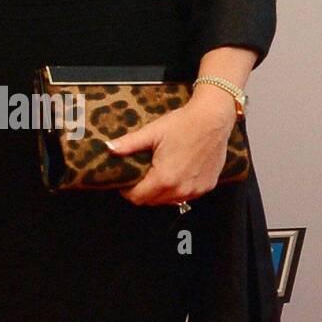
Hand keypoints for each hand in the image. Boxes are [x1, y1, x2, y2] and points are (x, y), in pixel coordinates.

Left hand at [110, 94, 235, 206]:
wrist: (212, 119)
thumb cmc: (182, 124)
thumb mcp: (152, 133)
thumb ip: (128, 144)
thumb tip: (108, 148)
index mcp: (165, 178)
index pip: (138, 198)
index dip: (127, 191)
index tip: (125, 181)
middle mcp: (182, 189)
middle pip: (153, 202)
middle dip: (142, 192)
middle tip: (139, 175)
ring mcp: (197, 190)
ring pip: (170, 201)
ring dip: (160, 193)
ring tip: (155, 173)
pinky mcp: (207, 186)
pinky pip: (187, 196)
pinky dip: (177, 190)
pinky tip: (174, 174)